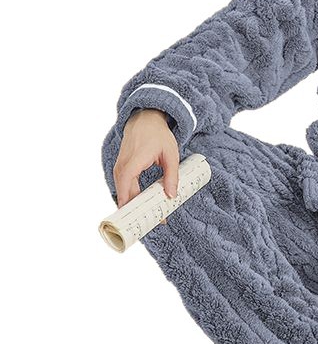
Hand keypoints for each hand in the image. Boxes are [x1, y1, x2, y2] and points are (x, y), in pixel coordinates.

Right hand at [113, 108, 179, 222]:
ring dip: (135, 206)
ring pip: (124, 193)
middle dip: (137, 212)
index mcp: (132, 164)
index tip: (144, 222)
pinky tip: (144, 205)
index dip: (134, 209)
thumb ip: (172, 175)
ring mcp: (119, 169)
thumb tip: (172, 196)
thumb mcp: (171, 154)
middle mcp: (121, 168)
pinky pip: (125, 188)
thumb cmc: (158, 135)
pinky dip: (133, 198)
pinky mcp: (122, 170)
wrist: (145, 120)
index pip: (127, 192)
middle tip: (154, 223)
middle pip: (126, 196)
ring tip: (151, 217)